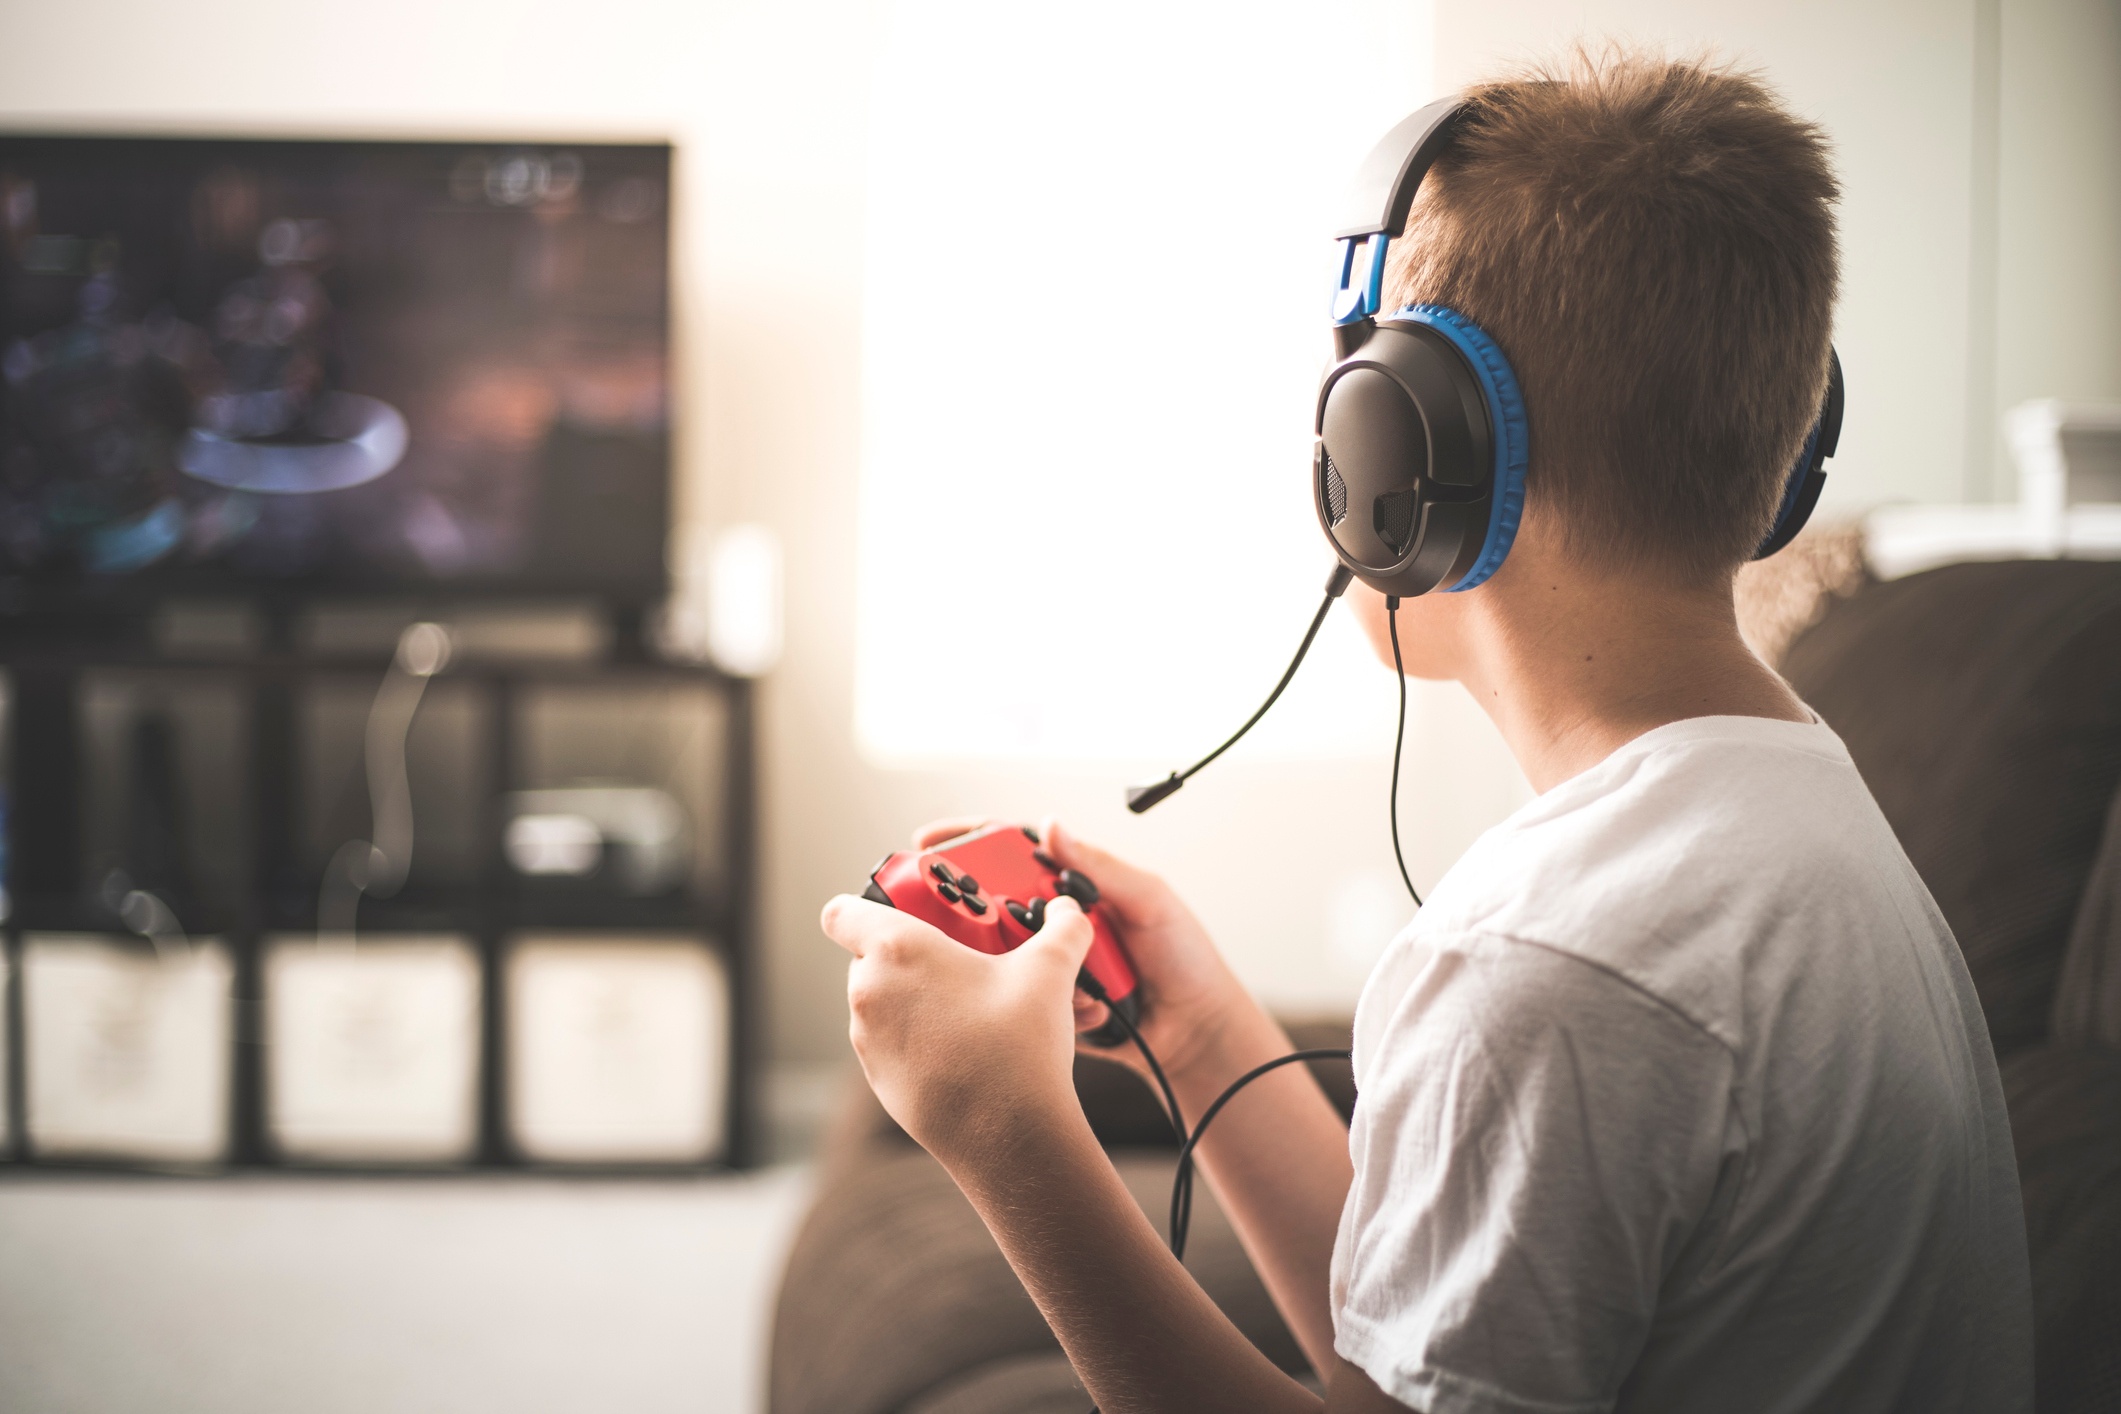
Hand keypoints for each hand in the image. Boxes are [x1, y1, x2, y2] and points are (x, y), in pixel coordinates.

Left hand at [820, 888, 1096, 1168]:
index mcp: (896, 950)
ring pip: (883, 1001)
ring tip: (972, 1010)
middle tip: (961, 961)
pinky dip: (919, 1040)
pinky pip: (891, 1044)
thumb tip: (1069, 913)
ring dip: (917, 999)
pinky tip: (966, 1050)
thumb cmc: (1017, 1047)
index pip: (843, 912)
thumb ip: (1062, 929)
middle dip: (913, 955)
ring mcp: (868, 1041)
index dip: (867, 905)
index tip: (905, 911)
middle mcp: (869, 993)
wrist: (1008, 1136)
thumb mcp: (1050, 971)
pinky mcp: (879, 1079)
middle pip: (872, 955)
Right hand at [907, 817, 1266, 1085]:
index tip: (927, 844)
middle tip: (987, 929)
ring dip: (1028, 968)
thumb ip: (1099, 867)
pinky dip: (1052, 1002)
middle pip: (989, 904)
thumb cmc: (1185, 959)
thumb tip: (1051, 828)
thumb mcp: (1150, 902)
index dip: (965, 843)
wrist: (1198, 1034)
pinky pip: (1023, 998)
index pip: (1008, 852)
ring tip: (1079, 980)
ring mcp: (1045, 964)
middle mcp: (1051, 920)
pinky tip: (1093, 1009)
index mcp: (1073, 884)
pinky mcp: (1045, 1005)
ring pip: (1000, 957)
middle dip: (979, 915)